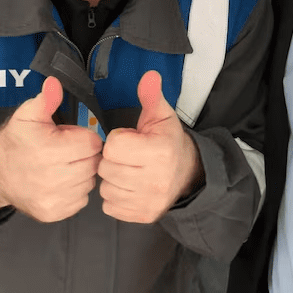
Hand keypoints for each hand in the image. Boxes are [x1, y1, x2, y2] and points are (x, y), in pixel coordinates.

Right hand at [0, 76, 102, 221]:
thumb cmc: (16, 141)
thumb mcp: (27, 114)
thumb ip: (46, 99)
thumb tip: (54, 83)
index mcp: (49, 150)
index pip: (92, 143)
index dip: (84, 137)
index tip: (70, 137)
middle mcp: (52, 178)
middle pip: (93, 163)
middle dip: (84, 155)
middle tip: (68, 151)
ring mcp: (53, 199)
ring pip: (89, 183)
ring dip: (81, 173)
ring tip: (63, 165)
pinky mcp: (53, 213)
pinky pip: (80, 200)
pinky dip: (75, 191)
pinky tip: (60, 181)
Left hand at [98, 70, 202, 222]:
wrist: (187, 173)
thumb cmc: (168, 141)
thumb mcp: (161, 115)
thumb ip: (151, 95)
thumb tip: (149, 75)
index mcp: (159, 152)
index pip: (113, 146)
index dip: (118, 139)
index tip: (130, 139)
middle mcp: (155, 180)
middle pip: (106, 168)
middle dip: (112, 160)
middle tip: (128, 156)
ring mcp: (149, 201)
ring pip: (106, 188)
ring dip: (112, 178)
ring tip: (128, 170)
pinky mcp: (142, 216)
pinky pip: (109, 206)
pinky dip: (114, 196)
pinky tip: (128, 186)